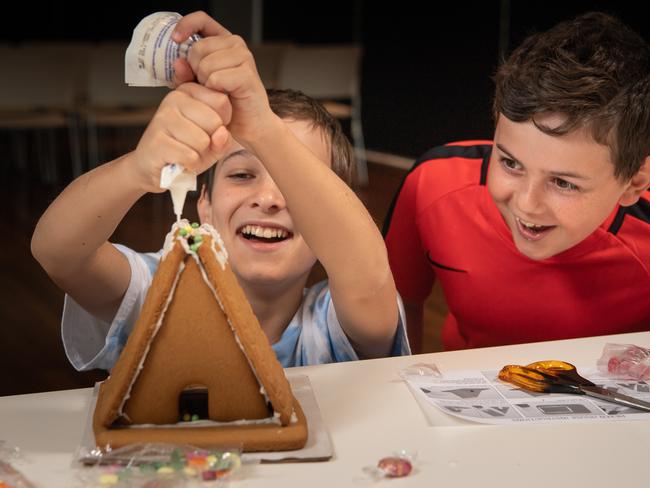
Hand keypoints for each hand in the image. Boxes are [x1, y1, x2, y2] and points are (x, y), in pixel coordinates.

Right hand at [130, 82, 231, 192]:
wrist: (155, 168)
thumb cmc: (186, 150)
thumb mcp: (213, 143)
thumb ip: (224, 138)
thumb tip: (221, 133)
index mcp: (189, 92)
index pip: (221, 101)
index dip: (222, 124)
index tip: (207, 129)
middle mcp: (174, 99)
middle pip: (214, 121)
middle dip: (210, 141)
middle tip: (195, 145)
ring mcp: (162, 118)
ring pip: (202, 141)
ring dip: (198, 155)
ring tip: (186, 152)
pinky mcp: (156, 140)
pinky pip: (189, 156)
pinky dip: (189, 164)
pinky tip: (178, 160)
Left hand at [171, 11, 275, 146]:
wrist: (247, 127)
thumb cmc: (223, 106)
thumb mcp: (196, 88)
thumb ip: (184, 74)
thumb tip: (178, 62)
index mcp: (222, 41)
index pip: (201, 20)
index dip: (186, 26)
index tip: (176, 40)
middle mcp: (235, 44)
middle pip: (198, 48)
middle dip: (195, 70)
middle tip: (207, 85)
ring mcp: (244, 57)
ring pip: (206, 64)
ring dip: (206, 84)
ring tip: (217, 93)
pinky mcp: (248, 74)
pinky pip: (216, 78)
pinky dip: (215, 92)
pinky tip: (225, 98)